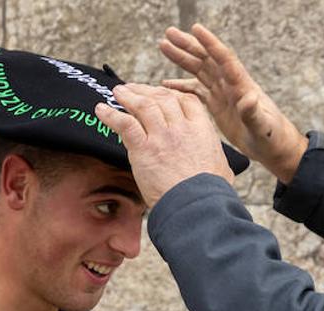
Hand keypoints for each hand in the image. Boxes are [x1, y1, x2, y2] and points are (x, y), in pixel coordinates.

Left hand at [95, 83, 234, 208]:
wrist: (197, 207)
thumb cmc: (211, 195)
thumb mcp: (222, 170)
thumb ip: (216, 159)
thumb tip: (220, 165)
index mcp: (202, 130)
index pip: (185, 101)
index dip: (170, 95)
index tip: (160, 95)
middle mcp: (181, 128)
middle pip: (162, 98)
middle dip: (146, 91)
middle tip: (133, 90)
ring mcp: (162, 136)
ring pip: (143, 105)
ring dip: (127, 96)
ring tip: (117, 92)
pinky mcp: (144, 148)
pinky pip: (124, 124)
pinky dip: (110, 115)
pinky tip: (101, 111)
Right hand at [159, 24, 308, 183]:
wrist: (274, 147)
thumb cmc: (272, 136)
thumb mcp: (263, 127)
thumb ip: (254, 113)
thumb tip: (248, 98)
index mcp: (242, 86)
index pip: (224, 59)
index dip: (210, 44)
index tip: (196, 28)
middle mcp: (231, 85)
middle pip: (207, 59)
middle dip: (188, 45)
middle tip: (169, 32)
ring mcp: (223, 94)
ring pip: (199, 70)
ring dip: (182, 58)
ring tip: (163, 45)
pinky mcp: (217, 106)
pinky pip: (196, 91)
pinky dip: (181, 86)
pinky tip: (166, 84)